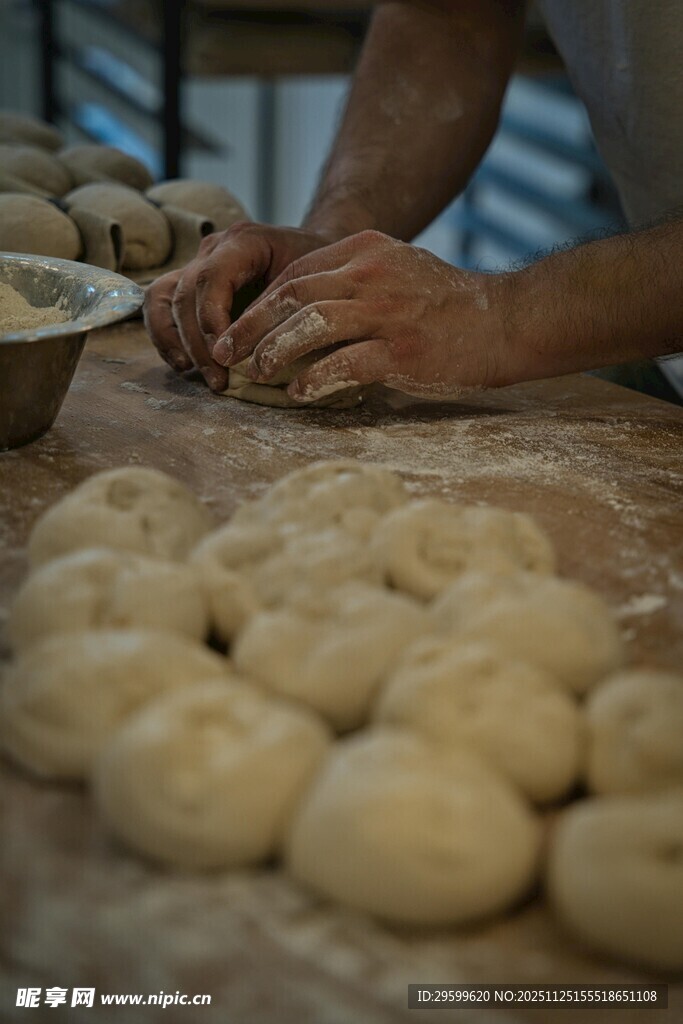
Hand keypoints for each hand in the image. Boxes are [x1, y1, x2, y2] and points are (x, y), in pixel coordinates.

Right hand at [143, 222, 337, 390]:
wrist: (316, 256)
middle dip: (198, 343)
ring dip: (176, 341)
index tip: (226, 356)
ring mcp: (198, 265)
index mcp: (243, 241)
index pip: (211, 277)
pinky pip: (161, 307)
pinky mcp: (191, 286)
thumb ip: (281, 310)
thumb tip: (259, 350)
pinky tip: (185, 366)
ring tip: (194, 373)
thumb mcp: (311, 286)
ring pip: (164, 299)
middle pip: (185, 294)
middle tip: (219, 380)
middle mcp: (213, 249)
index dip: (211, 319)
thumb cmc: (317, 272)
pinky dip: (167, 338)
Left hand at [211, 230, 514, 400]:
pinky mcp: (403, 349)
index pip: (295, 273)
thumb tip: (303, 310)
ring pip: (311, 323)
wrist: (507, 321)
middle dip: (251, 326)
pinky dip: (315, 379)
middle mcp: (372, 273)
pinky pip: (345, 363)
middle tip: (224, 352)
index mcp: (366, 249)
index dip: (259, 304)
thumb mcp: (399, 270)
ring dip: (274, 350)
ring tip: (254, 372)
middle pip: (292, 294)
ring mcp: (388, 310)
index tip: (235, 328)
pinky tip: (298, 393)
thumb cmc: (449, 304)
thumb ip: (354, 281)